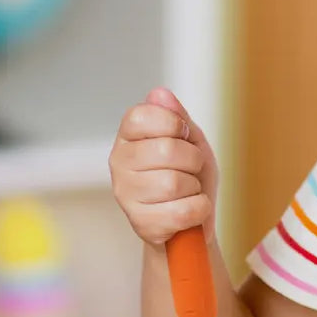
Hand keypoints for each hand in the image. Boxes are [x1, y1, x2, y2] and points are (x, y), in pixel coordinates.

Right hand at [109, 88, 217, 244]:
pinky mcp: (140, 223)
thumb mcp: (191, 140)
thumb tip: (160, 94)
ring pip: (174, 183)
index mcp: (128, 136)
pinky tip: (188, 210)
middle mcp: (119, 162)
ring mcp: (125, 194)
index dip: (174, 124)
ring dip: (194, 187)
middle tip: (190, 169)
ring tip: (187, 191)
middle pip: (166, 149)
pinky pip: (182, 212)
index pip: (143, 115)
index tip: (183, 135)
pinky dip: (198, 210)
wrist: (192, 219)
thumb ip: (177, 116)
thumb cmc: (189, 176)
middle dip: (193, 160)